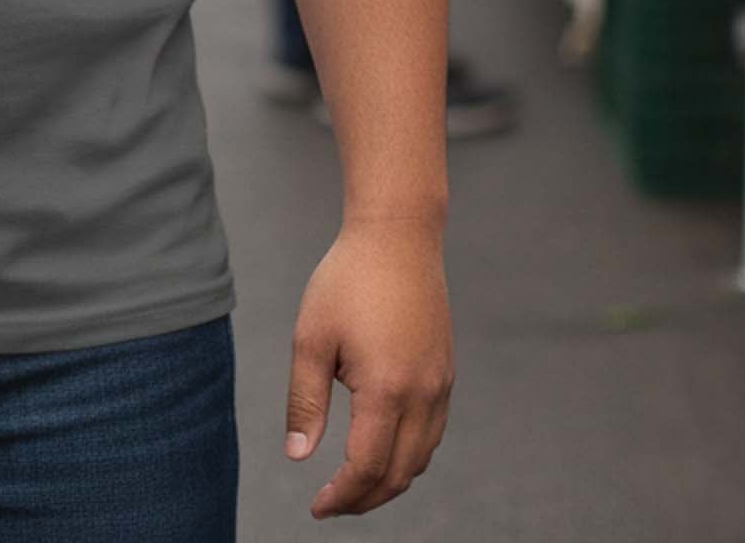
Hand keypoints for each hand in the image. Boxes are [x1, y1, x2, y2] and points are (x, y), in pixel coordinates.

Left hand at [286, 219, 451, 518]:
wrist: (398, 238)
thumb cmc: (346, 281)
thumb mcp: (311, 337)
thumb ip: (305, 401)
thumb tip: (298, 456)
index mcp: (386, 390)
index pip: (366, 468)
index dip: (341, 497)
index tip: (316, 507)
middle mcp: (423, 396)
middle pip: (399, 475)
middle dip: (364, 499)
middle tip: (331, 503)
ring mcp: (441, 387)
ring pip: (421, 459)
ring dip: (389, 481)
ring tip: (353, 484)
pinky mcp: (446, 375)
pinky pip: (433, 434)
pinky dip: (409, 455)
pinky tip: (381, 449)